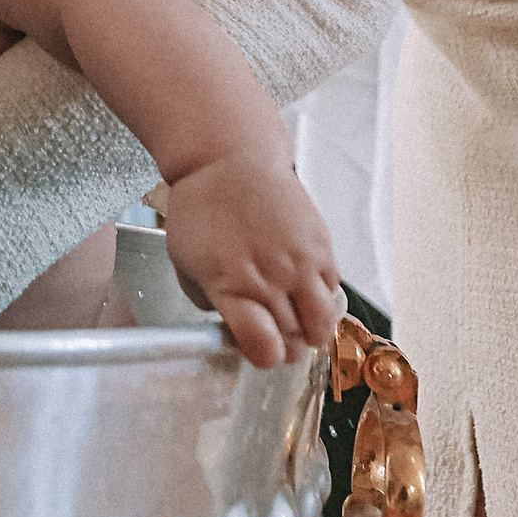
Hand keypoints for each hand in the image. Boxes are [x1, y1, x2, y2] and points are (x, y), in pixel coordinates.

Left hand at [162, 152, 340, 368]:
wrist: (229, 159)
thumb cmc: (201, 207)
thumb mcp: (184, 261)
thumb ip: (208, 301)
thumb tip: (231, 325)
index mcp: (232, 286)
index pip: (262, 346)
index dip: (262, 357)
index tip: (259, 351)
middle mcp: (271, 278)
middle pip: (294, 340)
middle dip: (286, 348)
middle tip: (277, 339)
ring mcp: (300, 262)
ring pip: (323, 322)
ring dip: (311, 330)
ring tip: (297, 321)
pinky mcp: (321, 244)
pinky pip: (333, 289)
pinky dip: (322, 298)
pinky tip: (304, 289)